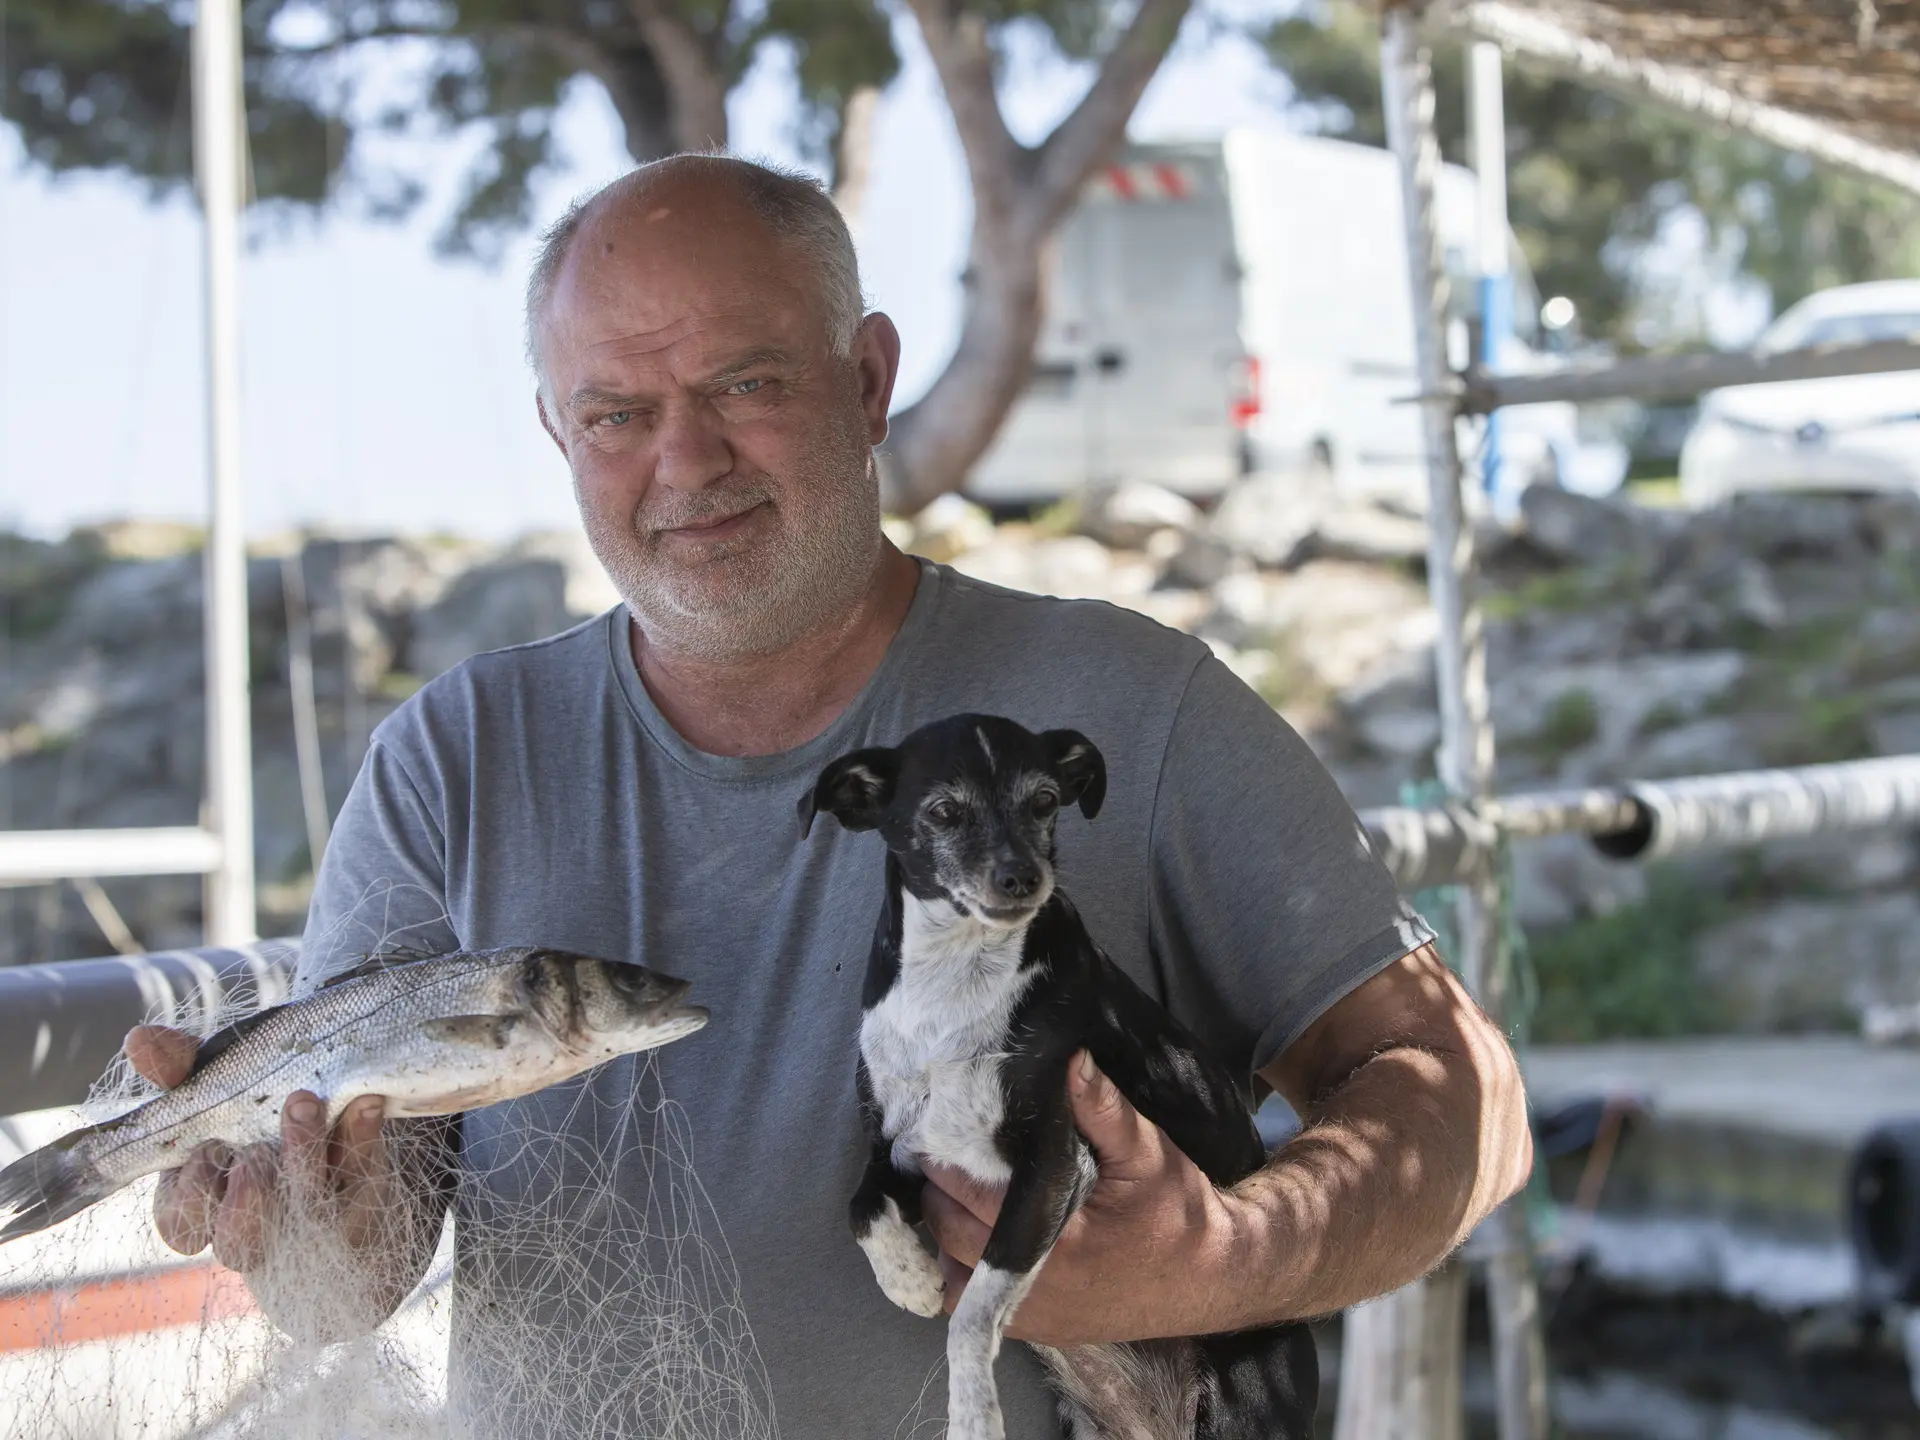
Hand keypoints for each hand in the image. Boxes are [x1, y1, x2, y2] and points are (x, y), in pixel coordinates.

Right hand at [126, 1024, 426, 1330]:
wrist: (335, 1145)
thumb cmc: (255, 1117)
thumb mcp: (216, 1088)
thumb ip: (180, 1067)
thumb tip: (138, 1039)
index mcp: (205, 1205)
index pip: (182, 1224)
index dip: (192, 1196)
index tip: (205, 1151)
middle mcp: (254, 1226)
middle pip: (240, 1234)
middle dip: (247, 1194)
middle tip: (256, 1147)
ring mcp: (311, 1219)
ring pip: (302, 1214)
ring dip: (302, 1156)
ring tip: (306, 1104)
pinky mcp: (365, 1204)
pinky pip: (366, 1178)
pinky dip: (363, 1136)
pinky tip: (365, 1102)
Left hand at [919, 1051, 1255, 1345]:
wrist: (1208, 1278)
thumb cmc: (1175, 1210)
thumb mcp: (1145, 1150)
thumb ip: (1102, 1107)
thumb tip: (1067, 1057)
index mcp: (1054, 1239)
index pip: (968, 1191)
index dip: (947, 1153)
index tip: (942, 1122)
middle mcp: (1031, 1286)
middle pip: (947, 1229)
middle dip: (939, 1187)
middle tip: (943, 1147)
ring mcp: (1029, 1316)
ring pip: (949, 1268)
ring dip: (944, 1226)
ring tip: (956, 1185)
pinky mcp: (1033, 1329)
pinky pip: (969, 1300)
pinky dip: (960, 1265)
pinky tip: (973, 1229)